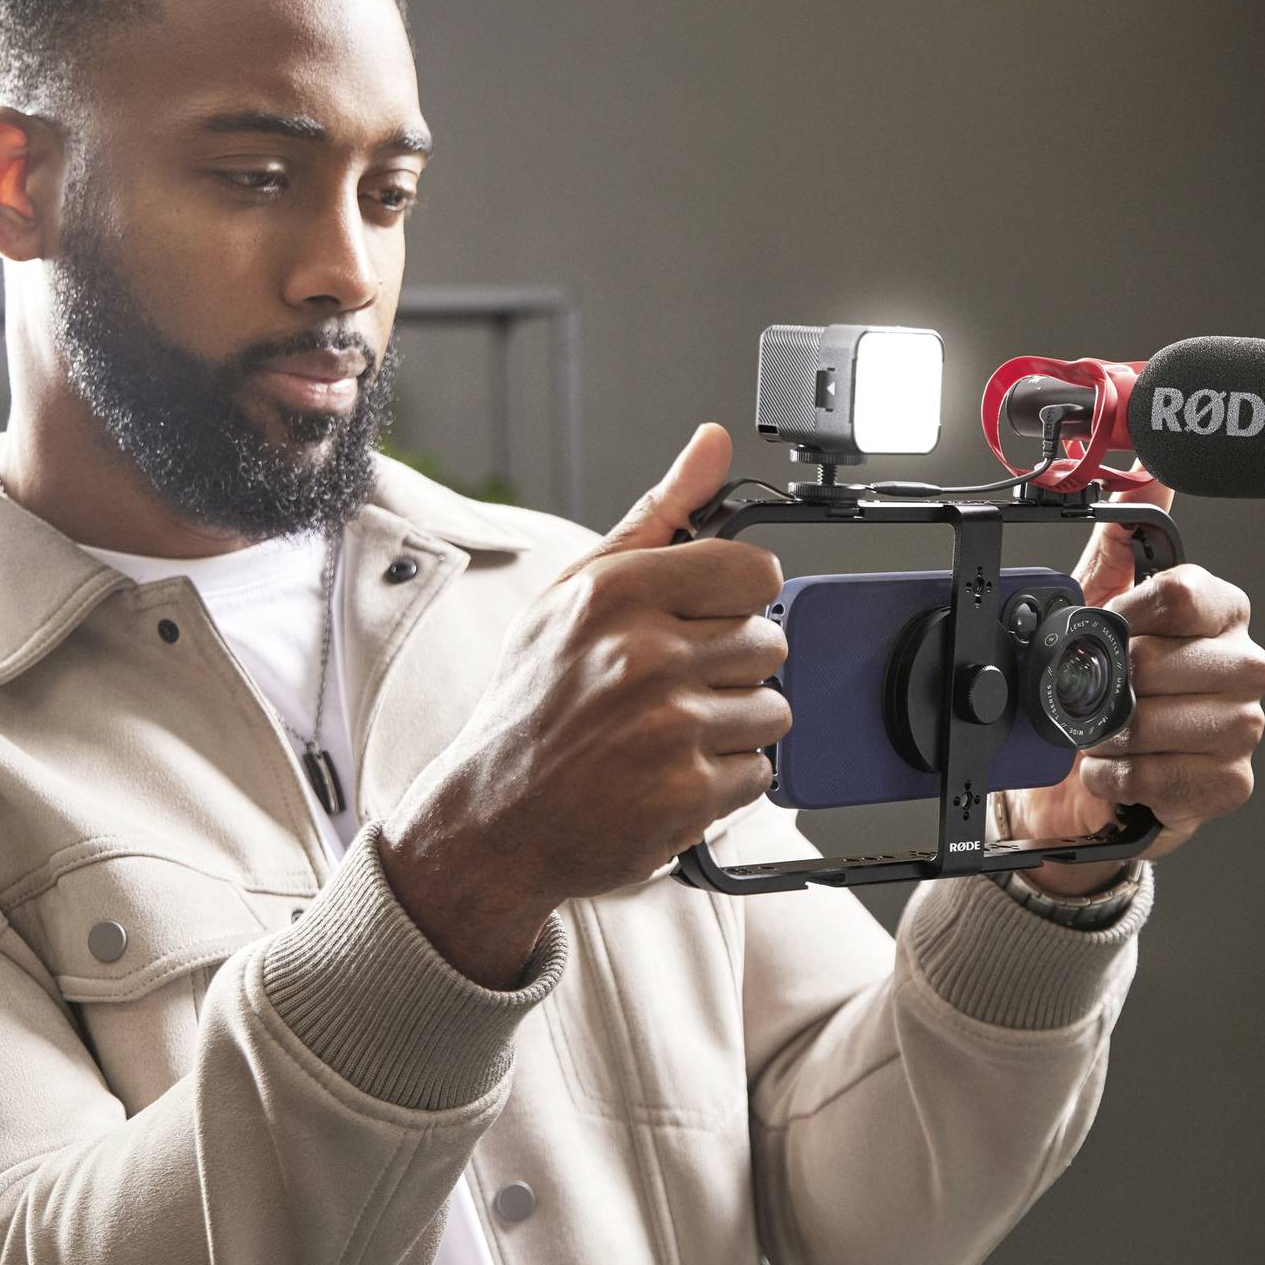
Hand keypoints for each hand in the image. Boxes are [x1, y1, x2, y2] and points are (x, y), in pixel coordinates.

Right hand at [379, 424, 789, 982]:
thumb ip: (656, 516)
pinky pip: (760, 771)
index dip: (738, 599)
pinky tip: (668, 774)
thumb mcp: (574, 594)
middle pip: (768, 641)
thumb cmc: (532, 703)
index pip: (755, 570)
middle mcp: (644, 655)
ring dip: (731, 726)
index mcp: (617, 594)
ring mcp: (669, 727)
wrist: (493, 820)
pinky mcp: (687, 792)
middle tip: (668, 689)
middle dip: (729, 667)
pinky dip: (723, 780)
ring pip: (772, 708)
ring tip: (666, 734)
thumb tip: (712, 444)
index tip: (707, 619)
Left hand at [998, 485, 1264, 894]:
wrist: (1086, 769)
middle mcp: (1242, 664)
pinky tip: (1114, 769)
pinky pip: (1173, 779)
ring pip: (1175, 723)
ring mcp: (1243, 726)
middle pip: (1174, 663)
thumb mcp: (1101, 602)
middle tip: (1096, 690)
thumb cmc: (1103, 681)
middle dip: (1117, 682)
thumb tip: (1144, 477)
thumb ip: (1121, 540)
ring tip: (1098, 732)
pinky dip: (1126, 777)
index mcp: (1220, 611)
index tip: (1101, 627)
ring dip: (1117, 733)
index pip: (1184, 595)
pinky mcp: (1231, 781)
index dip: (1127, 614)